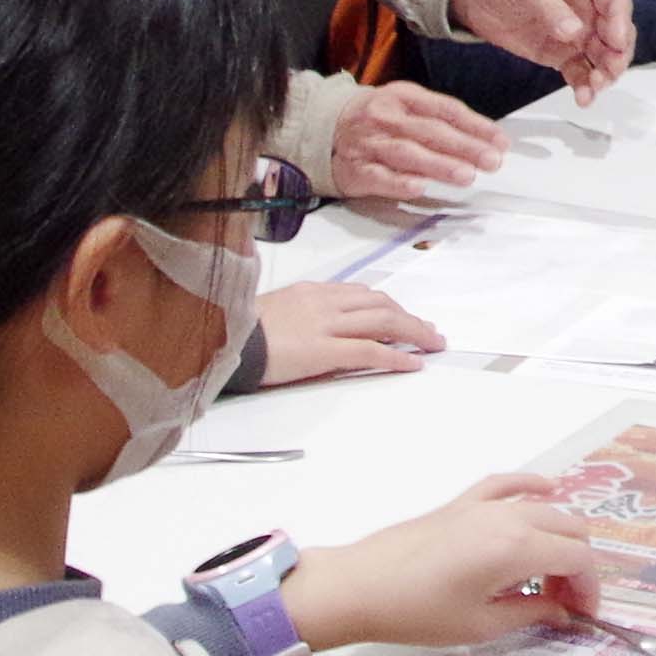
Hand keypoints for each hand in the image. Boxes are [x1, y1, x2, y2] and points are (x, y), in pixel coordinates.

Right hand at [255, 282, 443, 383]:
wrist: (222, 340)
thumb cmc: (239, 329)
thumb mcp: (273, 310)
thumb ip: (300, 313)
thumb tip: (317, 326)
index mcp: (311, 291)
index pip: (360, 294)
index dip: (388, 305)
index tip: (403, 316)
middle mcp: (324, 302)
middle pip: (380, 304)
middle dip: (409, 317)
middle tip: (429, 332)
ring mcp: (325, 325)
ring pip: (383, 321)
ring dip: (414, 333)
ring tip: (433, 344)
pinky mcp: (324, 350)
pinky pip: (370, 351)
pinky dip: (396, 357)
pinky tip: (413, 363)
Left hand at [280, 474, 599, 650]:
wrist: (362, 586)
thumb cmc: (418, 612)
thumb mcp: (481, 625)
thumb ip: (530, 614)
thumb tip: (560, 614)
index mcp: (517, 549)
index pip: (578, 558)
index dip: (590, 588)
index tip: (583, 614)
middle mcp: (508, 518)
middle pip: (569, 529)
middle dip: (577, 566)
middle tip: (564, 602)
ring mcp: (484, 505)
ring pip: (546, 508)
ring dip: (559, 537)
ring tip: (548, 574)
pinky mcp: (463, 503)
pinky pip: (508, 484)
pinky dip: (532, 487)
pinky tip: (546, 492)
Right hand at [333, 81, 506, 198]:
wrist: (319, 127)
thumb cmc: (374, 119)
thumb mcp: (404, 106)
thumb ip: (438, 120)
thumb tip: (482, 140)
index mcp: (403, 97)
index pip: (446, 110)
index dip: (475, 126)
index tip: (499, 142)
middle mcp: (386, 118)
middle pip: (430, 132)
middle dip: (464, 147)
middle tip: (491, 161)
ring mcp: (370, 143)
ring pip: (408, 153)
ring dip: (439, 164)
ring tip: (466, 175)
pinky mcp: (356, 169)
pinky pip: (379, 176)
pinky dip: (399, 182)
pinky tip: (419, 186)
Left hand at [449, 0, 632, 105]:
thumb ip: (551, 9)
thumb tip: (575, 32)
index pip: (616, 2)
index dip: (620, 23)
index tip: (616, 43)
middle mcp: (589, 10)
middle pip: (616, 35)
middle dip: (617, 55)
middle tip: (609, 73)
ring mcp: (577, 35)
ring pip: (603, 58)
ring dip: (605, 75)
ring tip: (593, 88)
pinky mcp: (561, 55)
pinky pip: (581, 73)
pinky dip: (585, 86)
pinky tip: (583, 98)